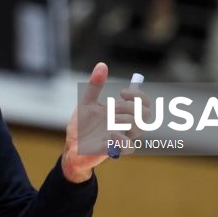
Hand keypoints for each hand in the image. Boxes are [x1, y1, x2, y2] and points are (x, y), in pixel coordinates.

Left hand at [61, 63, 149, 182]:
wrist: (71, 146)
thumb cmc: (81, 127)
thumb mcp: (86, 103)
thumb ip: (94, 86)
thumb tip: (102, 65)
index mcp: (121, 113)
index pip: (143, 103)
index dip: (139, 95)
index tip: (122, 92)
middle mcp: (125, 125)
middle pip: (145, 114)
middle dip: (131, 106)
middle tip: (113, 106)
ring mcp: (122, 138)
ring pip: (139, 128)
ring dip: (125, 119)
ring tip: (109, 119)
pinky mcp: (115, 151)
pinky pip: (128, 146)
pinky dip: (120, 138)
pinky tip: (108, 135)